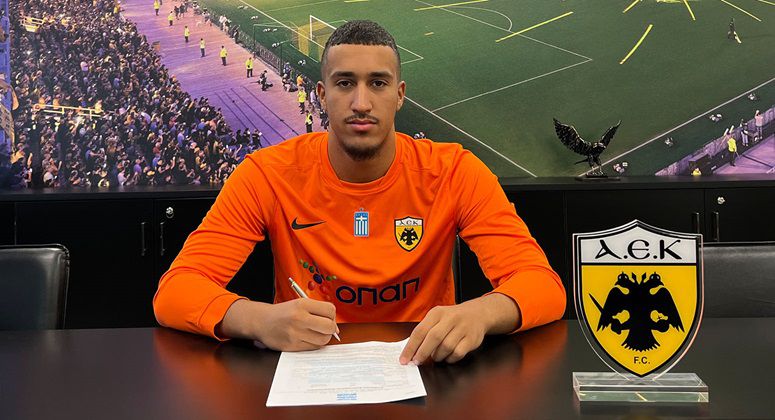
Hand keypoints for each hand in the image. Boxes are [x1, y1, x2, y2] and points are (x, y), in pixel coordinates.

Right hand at [219, 299, 338, 350]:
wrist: (262, 322)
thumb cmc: (284, 313)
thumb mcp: (299, 304)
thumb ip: (318, 311)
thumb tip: (335, 328)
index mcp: (302, 304)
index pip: (330, 310)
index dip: (332, 316)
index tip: (327, 318)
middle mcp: (299, 318)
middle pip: (329, 326)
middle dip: (331, 328)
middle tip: (324, 328)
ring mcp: (295, 333)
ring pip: (323, 339)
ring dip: (323, 338)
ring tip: (315, 334)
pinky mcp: (292, 345)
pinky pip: (313, 347)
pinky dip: (314, 344)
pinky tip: (307, 339)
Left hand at [399, 293, 518, 364]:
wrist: (478, 314)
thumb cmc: (452, 319)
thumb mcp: (437, 317)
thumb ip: (425, 331)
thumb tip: (410, 351)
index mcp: (437, 313)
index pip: (420, 331)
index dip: (411, 347)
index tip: (404, 359)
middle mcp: (450, 319)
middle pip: (433, 338)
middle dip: (422, 353)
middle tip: (417, 362)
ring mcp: (462, 328)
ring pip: (446, 347)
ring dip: (437, 356)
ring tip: (435, 356)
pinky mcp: (471, 339)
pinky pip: (457, 353)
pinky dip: (450, 359)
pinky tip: (447, 357)